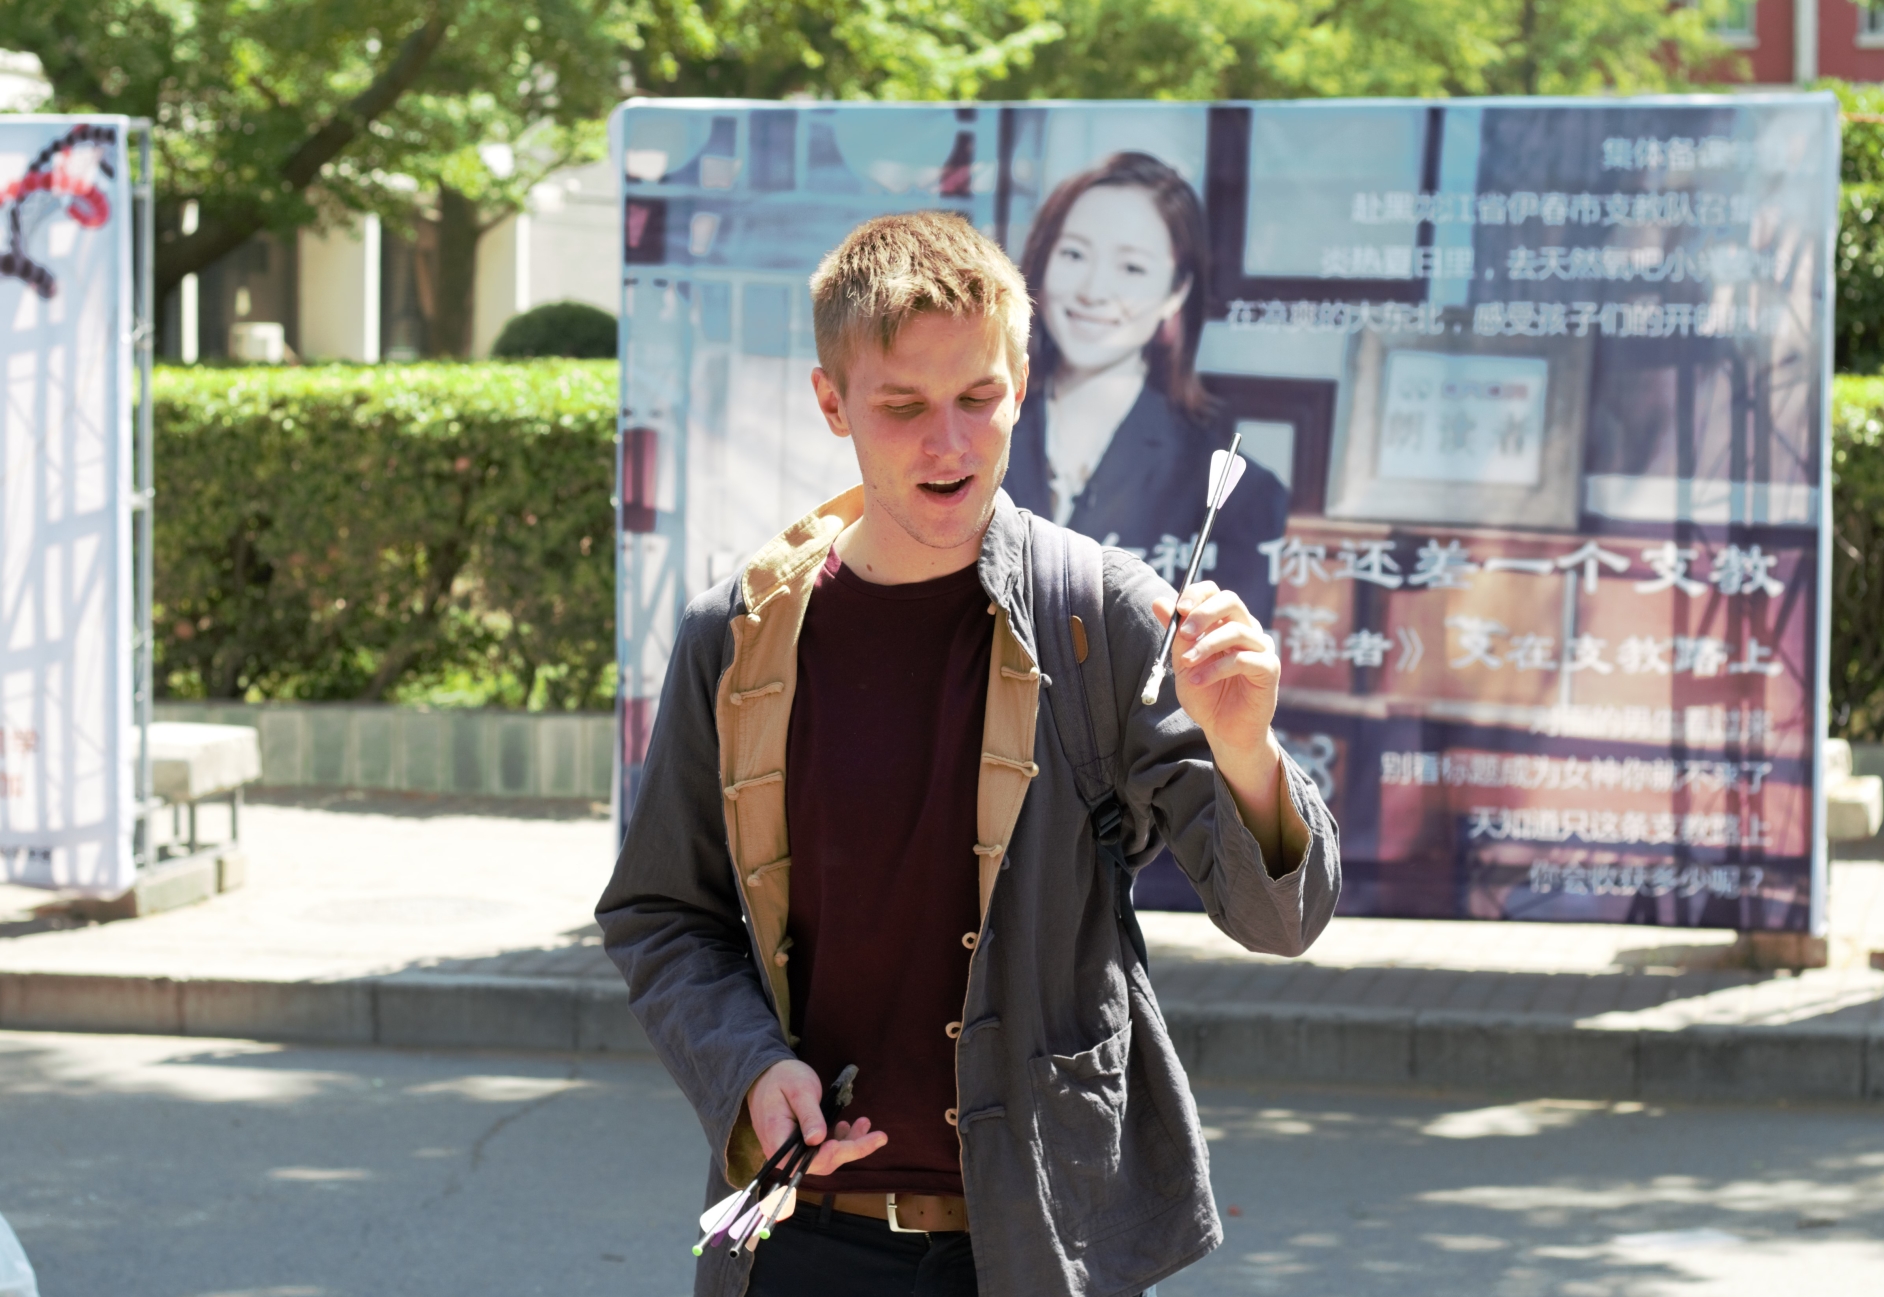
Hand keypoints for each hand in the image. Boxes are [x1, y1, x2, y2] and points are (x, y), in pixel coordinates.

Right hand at [746, 1059, 886, 1216]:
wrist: (766, 1074)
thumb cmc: (781, 1077)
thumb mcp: (798, 1090)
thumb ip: (809, 1115)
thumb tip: (818, 1140)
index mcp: (777, 1140)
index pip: (804, 1162)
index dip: (829, 1156)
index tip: (845, 1143)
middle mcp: (784, 1153)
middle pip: (821, 1163)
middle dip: (851, 1150)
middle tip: (878, 1136)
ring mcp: (792, 1151)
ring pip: (825, 1157)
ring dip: (850, 1145)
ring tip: (865, 1123)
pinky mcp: (800, 1145)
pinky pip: (822, 1150)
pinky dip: (841, 1140)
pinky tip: (848, 1126)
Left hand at [1152, 581, 1287, 863]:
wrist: (1223, 730)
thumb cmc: (1205, 694)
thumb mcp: (1182, 662)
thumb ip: (1175, 634)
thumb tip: (1158, 602)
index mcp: (1226, 623)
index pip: (1215, 593)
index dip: (1197, 594)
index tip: (1178, 608)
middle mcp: (1247, 629)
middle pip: (1231, 601)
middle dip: (1203, 614)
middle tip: (1183, 634)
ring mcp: (1261, 647)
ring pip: (1235, 631)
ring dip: (1205, 648)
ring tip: (1185, 667)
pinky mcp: (1269, 668)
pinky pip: (1243, 659)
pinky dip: (1215, 668)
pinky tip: (1198, 681)